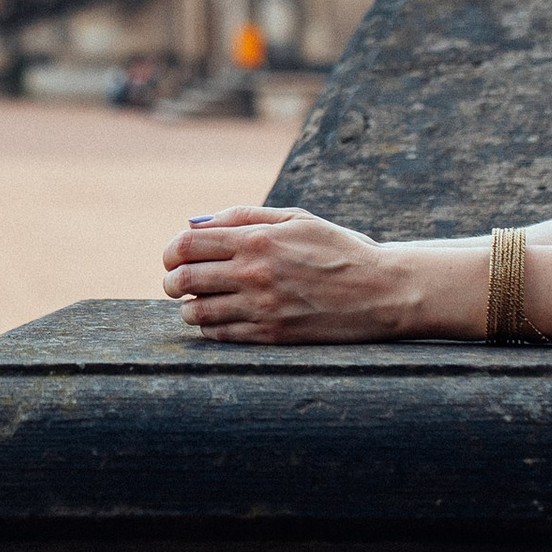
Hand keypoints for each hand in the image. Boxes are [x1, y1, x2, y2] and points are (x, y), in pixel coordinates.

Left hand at [161, 206, 418, 342]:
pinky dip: (210, 327)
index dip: (170, 253)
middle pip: (183, 280)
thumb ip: (243, 216)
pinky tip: (221, 318)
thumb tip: (194, 222)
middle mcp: (254, 273)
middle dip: (171, 283)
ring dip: (189, 308)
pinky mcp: (272, 335)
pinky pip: (220, 335)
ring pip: (196, 313)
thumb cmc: (338, 249)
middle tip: (176, 285)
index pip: (186, 245)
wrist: (382, 290)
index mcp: (257, 239)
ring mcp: (262, 307)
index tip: (173, 259)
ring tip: (198, 303)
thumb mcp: (295, 218)